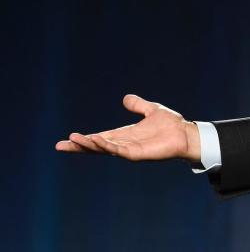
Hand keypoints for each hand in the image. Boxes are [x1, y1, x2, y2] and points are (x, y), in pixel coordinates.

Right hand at [54, 94, 200, 162]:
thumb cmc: (171, 125)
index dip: (84, 139)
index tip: (67, 139)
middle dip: (79, 146)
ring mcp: (129, 150)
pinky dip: (107, 145)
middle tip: (61, 145)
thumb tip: (125, 98)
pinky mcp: (137, 154)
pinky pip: (118, 150)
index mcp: (125, 135)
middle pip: (97, 146)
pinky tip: (96, 141)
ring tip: (74, 140)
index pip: (100, 137)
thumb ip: (138, 105)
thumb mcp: (151, 110)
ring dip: (89, 145)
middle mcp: (124, 143)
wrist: (186, 134)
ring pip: (104, 148)